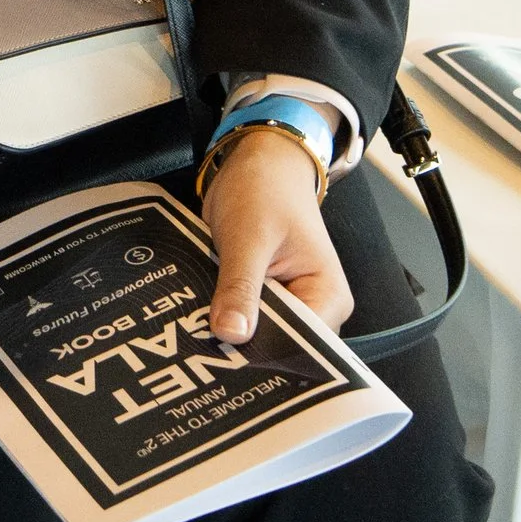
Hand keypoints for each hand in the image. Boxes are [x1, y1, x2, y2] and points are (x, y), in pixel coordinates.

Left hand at [196, 129, 351, 342]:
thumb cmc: (265, 190)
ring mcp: (288, 302)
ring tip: (192, 332)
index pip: (301, 346)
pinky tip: (195, 316)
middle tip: (198, 347)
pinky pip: (243, 314)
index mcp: (328, 297)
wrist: (259, 163)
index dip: (263, 353)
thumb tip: (232, 333)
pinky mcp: (264, 294)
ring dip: (227, 328)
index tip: (225, 357)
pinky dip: (222, 313)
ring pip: (256, 331)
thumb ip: (241, 286)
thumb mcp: (249, 237)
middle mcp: (315, 307)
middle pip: (278, 343)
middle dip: (241, 343)